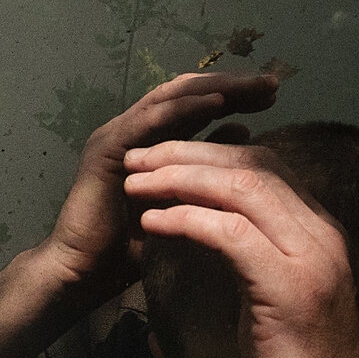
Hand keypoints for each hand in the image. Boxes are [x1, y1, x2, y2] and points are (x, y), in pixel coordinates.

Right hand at [41, 73, 279, 302]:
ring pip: (172, 97)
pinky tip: (218, 103)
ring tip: (253, 86)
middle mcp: (134, 131)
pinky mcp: (108, 149)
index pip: (196, 104)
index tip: (274, 95)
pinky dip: (186, 109)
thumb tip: (244, 133)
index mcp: (152, 141)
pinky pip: (151, 120)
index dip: (235, 95)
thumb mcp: (184, 206)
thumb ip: (208, 172)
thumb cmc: (130, 249)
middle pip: (187, 92)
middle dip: (231, 85)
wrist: (84, 275)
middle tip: (271, 83)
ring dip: (216, 88)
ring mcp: (119, 136)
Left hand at [121, 140, 358, 357]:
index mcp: (319, 237)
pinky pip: (231, 234)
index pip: (266, 168)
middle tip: (138, 156)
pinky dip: (187, 219)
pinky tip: (152, 222)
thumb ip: (249, 272)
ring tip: (135, 180)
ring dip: (181, 177)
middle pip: (252, 165)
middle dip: (189, 154)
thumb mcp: (275, 311)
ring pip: (242, 188)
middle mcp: (321, 237)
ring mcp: (311, 260)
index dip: (210, 155)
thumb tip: (196, 256)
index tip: (162, 160)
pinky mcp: (290, 290)